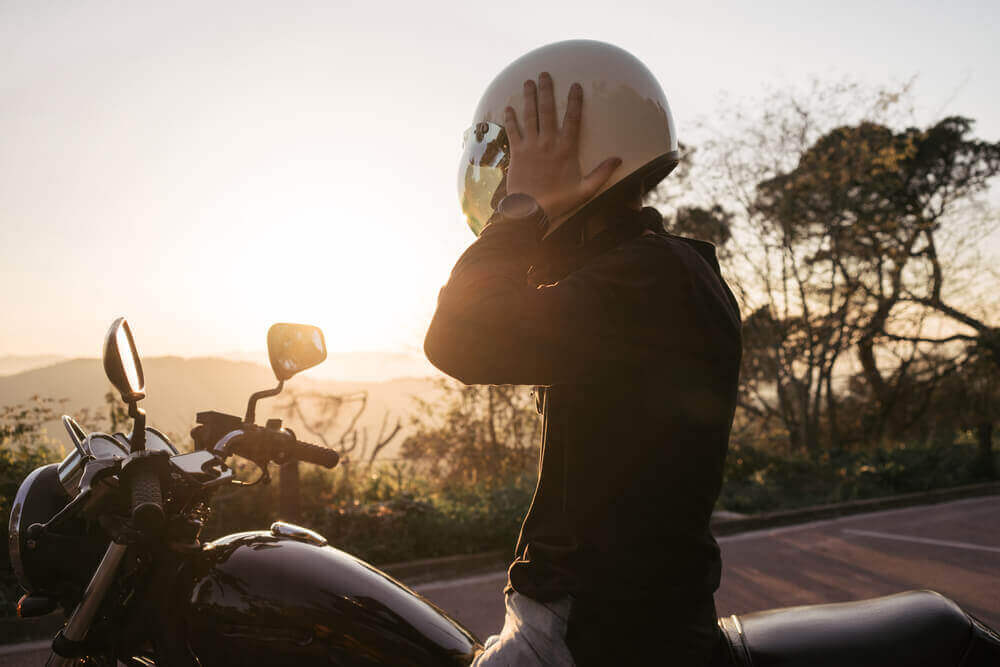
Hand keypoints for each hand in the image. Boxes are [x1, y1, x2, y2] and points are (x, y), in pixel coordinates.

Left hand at [503, 72, 620, 227]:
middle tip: (545, 74)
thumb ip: (601, 174)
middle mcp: (548, 143)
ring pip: (529, 116)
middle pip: (547, 110)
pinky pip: (513, 131)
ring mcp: (530, 146)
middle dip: (546, 90)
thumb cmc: (558, 202)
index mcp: (566, 150)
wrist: (530, 211)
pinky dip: (511, 119)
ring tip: (528, 82)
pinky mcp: (516, 153)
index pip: (572, 119)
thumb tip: (618, 160)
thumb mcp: (584, 190)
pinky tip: (509, 107)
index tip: (575, 85)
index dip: (574, 101)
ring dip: (529, 97)